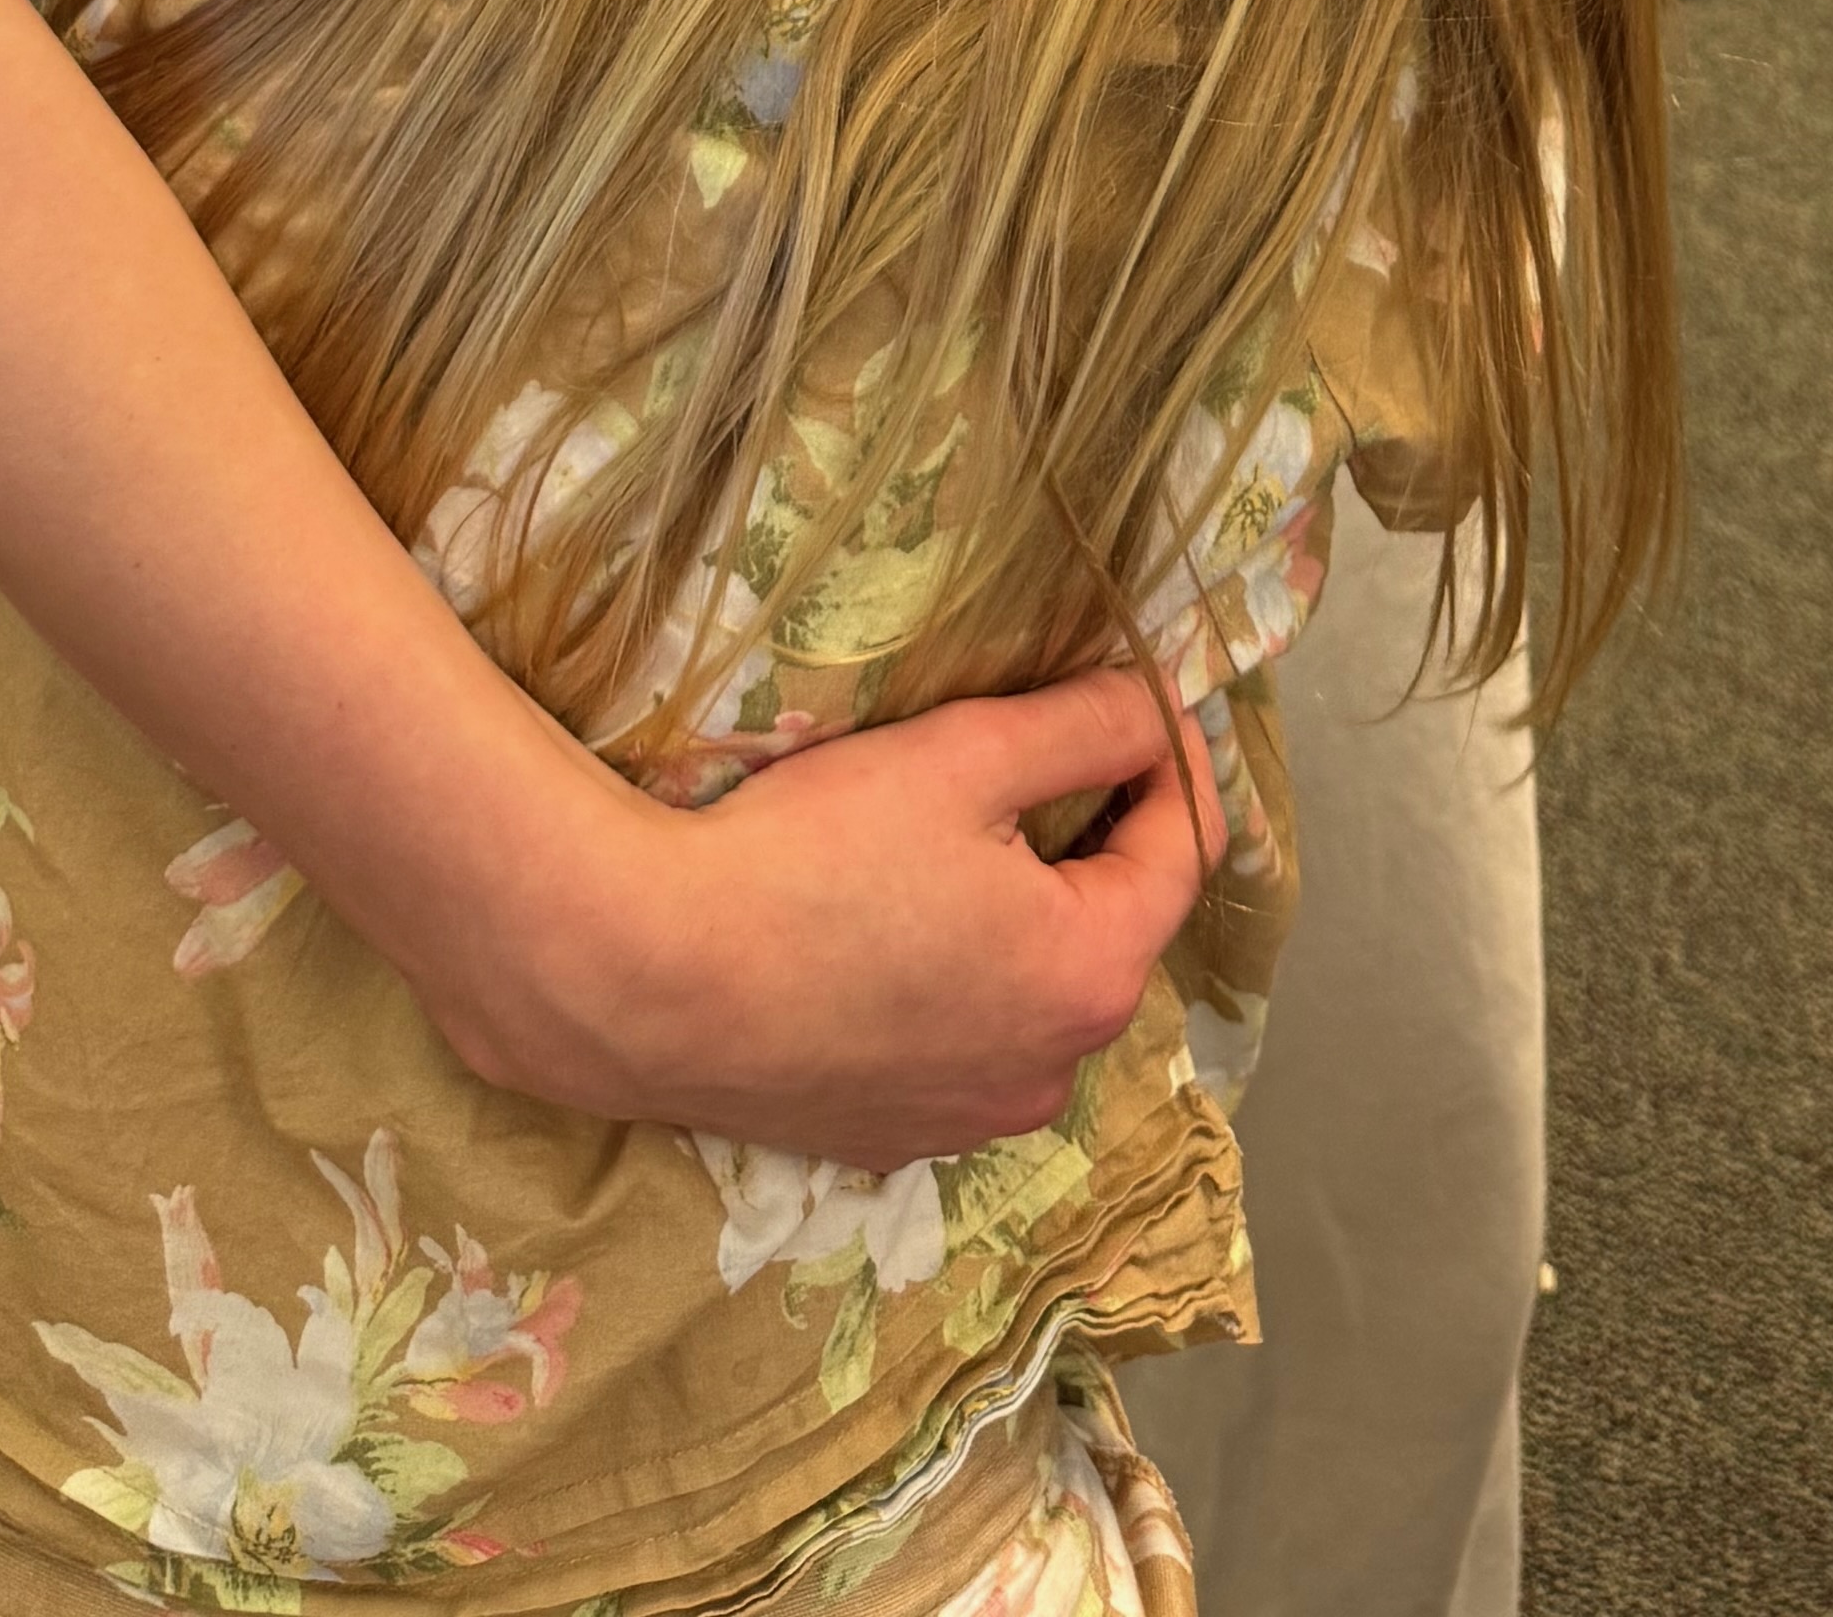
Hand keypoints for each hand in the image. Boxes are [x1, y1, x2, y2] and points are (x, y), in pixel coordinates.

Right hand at [432, 667, 1211, 1170]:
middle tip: (1032, 755)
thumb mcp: (967, 754)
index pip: (1184, 850)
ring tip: (947, 841)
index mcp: (1091, 977)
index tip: (1138, 694)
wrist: (648, 978)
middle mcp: (1049, 1073)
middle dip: (1088, 837)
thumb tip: (1160, 709)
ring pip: (1030, 991)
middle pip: (1107, 927)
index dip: (1172, 760)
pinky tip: (883, 929)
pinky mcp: (888, 1137)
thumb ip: (1086, 726)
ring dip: (1017, 916)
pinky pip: (955, 1044)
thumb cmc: (813, 854)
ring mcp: (966, 1121)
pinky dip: (949, 982)